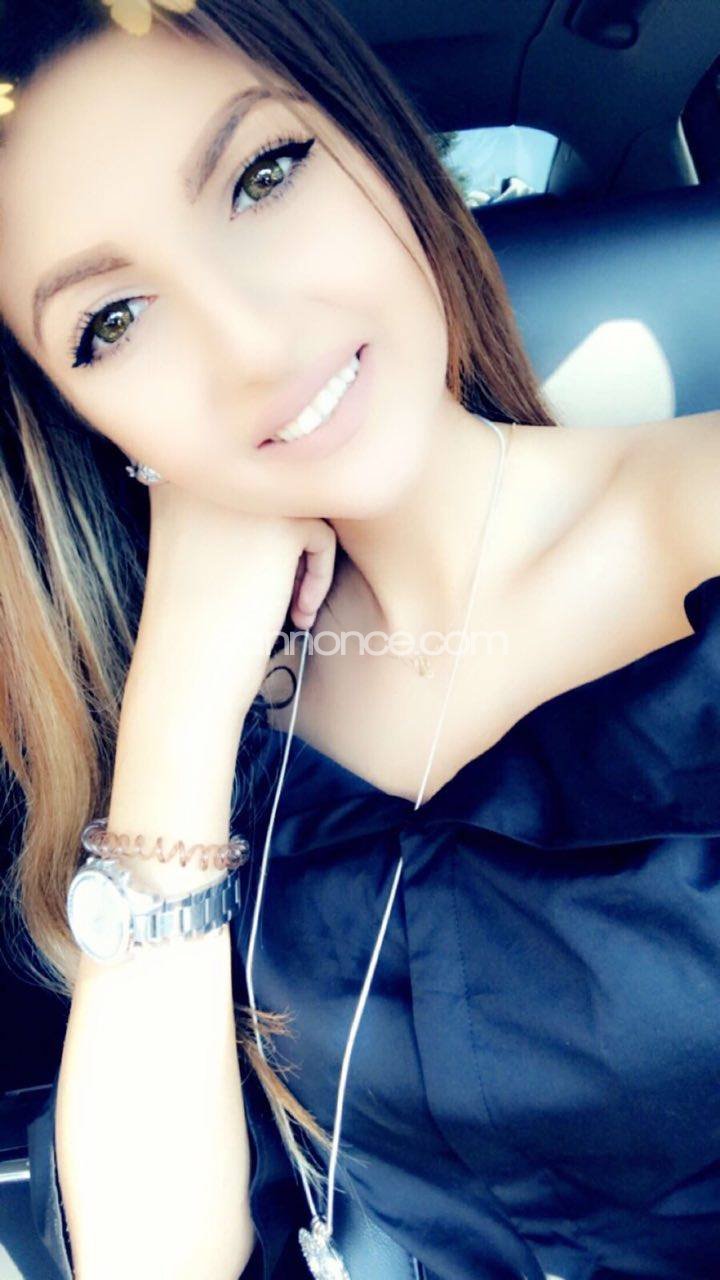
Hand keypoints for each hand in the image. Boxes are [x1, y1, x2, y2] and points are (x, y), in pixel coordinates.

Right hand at [136, 482, 336, 686]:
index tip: (246, 579)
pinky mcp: (284, 523)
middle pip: (273, 497)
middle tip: (275, 595)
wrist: (188, 670)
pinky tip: (297, 614)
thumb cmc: (190, 623)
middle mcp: (208, 473)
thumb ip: (225, 513)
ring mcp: (245, 494)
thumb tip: (287, 499)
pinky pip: (323, 537)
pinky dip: (317, 578)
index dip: (254, 539)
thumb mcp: (193, 548)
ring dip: (300, 562)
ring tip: (287, 606)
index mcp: (176, 477)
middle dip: (281, 548)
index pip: (243, 488)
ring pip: (300, 514)